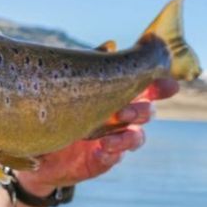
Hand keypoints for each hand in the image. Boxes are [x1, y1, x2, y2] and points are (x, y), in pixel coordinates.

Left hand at [17, 78, 178, 195]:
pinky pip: (113, 158)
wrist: (38, 148)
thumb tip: (110, 46)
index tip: (169, 86)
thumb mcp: (68, 86)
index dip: (160, 87)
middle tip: (124, 111)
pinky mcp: (100, 160)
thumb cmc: (57, 111)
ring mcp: (112, 140)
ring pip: (135, 138)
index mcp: (116, 97)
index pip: (145, 90)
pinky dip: (111, 154)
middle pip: (146, 113)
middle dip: (141, 111)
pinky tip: (102, 150)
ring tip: (110, 137)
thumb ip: (89, 68)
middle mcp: (118, 118)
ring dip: (128, 136)